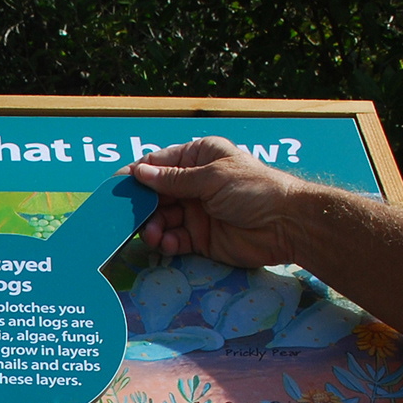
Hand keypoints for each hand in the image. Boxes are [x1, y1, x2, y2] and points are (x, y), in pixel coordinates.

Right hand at [130, 137, 305, 267]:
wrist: (286, 225)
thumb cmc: (254, 189)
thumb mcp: (212, 178)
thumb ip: (173, 179)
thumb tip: (139, 172)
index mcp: (198, 158)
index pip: (158, 163)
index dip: (136, 174)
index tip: (116, 188)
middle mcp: (193, 184)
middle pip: (155, 194)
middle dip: (141, 206)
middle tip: (128, 218)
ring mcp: (195, 211)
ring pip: (161, 219)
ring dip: (152, 227)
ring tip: (151, 234)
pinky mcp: (199, 238)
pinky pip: (174, 239)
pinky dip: (166, 242)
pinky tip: (165, 244)